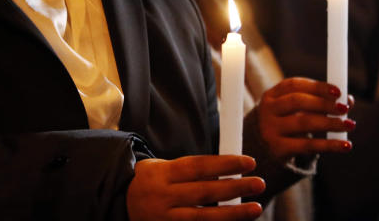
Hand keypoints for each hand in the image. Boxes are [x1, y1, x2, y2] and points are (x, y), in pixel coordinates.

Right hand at [126, 155, 264, 219]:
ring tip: (256, 208)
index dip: (225, 164)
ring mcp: (165, 219)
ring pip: (204, 217)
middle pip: (204, 192)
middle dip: (235, 187)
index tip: (249, 163)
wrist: (119, 204)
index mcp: (162, 173)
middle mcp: (163, 196)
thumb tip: (227, 170)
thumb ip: (191, 171)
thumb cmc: (149, 183)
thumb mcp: (163, 168)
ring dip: (233, 214)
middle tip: (259, 183)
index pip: (199, 166)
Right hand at [255, 78, 353, 160]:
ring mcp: (270, 129)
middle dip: (324, 104)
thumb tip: (348, 100)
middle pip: (297, 102)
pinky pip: (307, 145)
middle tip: (345, 109)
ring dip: (330, 123)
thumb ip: (320, 102)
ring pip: (303, 123)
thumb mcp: (296, 110)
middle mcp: (268, 109)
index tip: (338, 92)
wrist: (263, 150)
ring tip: (350, 125)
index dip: (317, 86)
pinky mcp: (277, 148)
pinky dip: (329, 145)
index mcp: (272, 95)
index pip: (294, 85)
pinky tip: (345, 145)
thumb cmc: (286, 123)